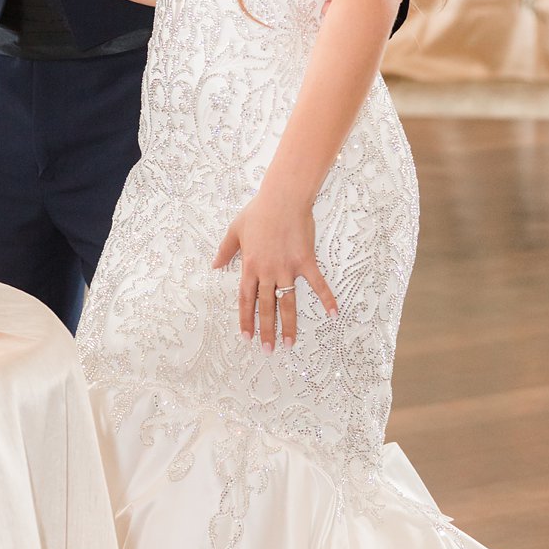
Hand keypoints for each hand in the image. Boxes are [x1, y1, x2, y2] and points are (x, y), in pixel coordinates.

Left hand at [212, 186, 336, 352]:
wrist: (283, 198)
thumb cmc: (258, 211)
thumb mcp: (235, 230)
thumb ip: (225, 251)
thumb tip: (214, 265)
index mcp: (250, 266)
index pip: (245, 299)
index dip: (245, 319)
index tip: (246, 337)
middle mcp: (268, 272)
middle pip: (266, 307)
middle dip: (266, 330)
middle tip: (268, 350)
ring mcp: (288, 268)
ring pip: (288, 302)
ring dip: (290, 325)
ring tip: (290, 343)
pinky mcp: (306, 262)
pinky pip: (318, 284)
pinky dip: (327, 299)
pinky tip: (334, 314)